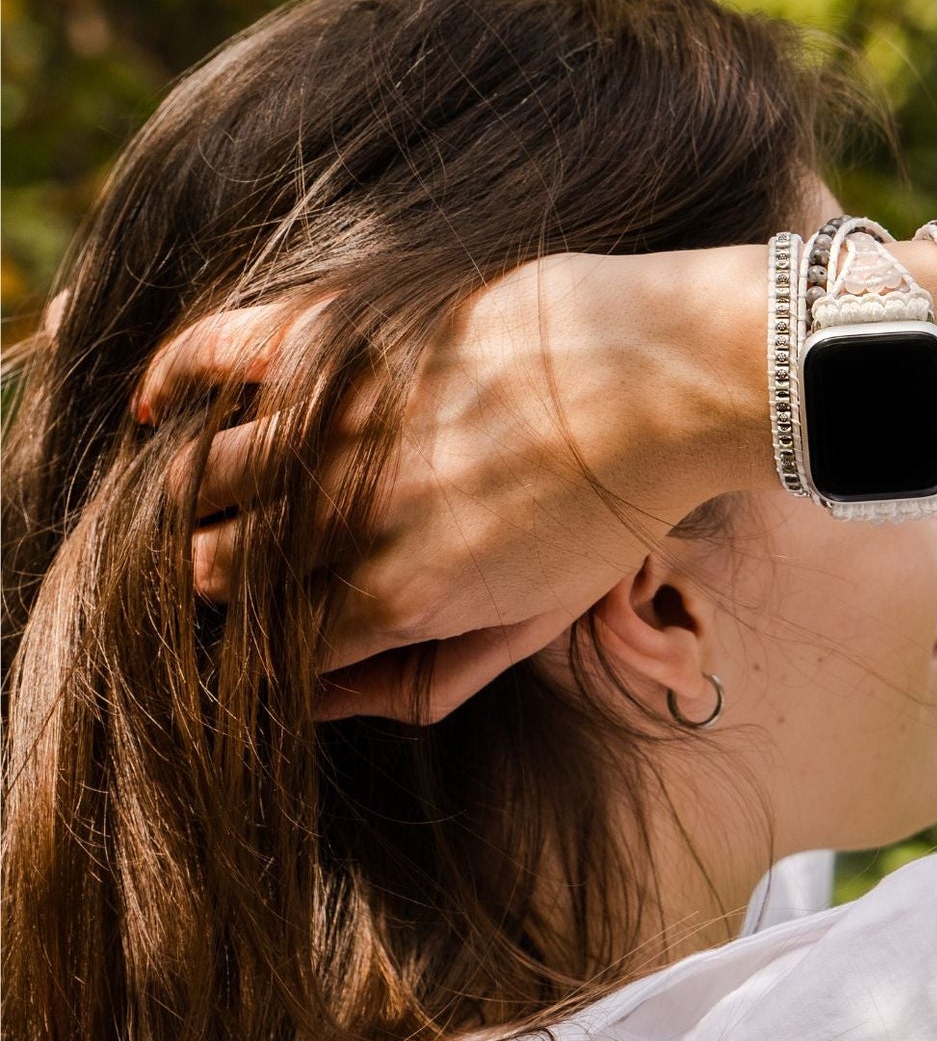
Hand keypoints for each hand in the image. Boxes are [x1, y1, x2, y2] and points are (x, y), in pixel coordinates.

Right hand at [138, 247, 770, 721]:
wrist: (674, 382)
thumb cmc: (617, 508)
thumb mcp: (539, 624)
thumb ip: (431, 680)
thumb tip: (326, 704)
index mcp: (404, 599)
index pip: (271, 647)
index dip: (244, 647)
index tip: (241, 631)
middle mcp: (354, 520)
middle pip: (215, 571)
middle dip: (201, 581)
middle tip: (211, 565)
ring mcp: (344, 425)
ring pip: (201, 478)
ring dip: (180, 496)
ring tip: (185, 495)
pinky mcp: (349, 336)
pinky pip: (222, 354)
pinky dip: (175, 377)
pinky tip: (159, 403)